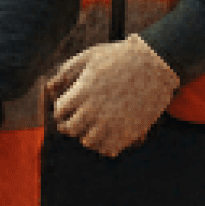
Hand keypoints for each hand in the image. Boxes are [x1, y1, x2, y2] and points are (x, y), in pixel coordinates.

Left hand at [50, 37, 176, 156]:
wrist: (155, 63)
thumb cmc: (120, 56)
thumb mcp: (89, 56)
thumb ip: (67, 71)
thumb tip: (49, 87)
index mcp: (82, 92)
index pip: (60, 111)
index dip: (62, 110)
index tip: (67, 107)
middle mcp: (95, 110)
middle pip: (71, 129)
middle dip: (71, 125)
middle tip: (76, 120)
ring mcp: (113, 122)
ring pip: (89, 142)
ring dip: (88, 135)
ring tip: (93, 127)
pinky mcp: (130, 131)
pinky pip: (110, 149)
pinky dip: (105, 146)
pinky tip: (108, 134)